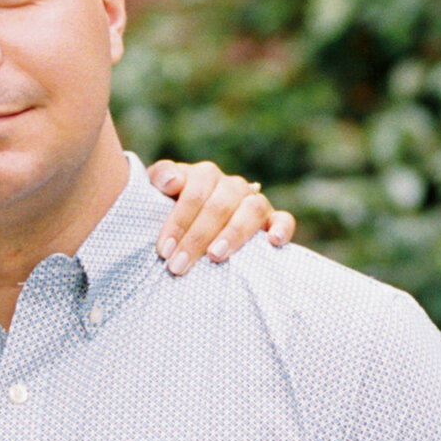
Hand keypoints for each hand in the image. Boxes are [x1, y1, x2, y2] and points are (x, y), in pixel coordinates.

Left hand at [147, 157, 296, 274]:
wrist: (192, 223)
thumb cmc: (168, 208)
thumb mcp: (156, 190)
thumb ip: (161, 177)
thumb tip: (174, 182)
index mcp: (205, 175)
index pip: (195, 192)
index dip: (179, 220)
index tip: (163, 250)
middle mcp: (232, 185)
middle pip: (220, 205)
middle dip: (197, 237)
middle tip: (179, 265)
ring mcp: (254, 202)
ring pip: (252, 209)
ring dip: (234, 233)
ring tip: (215, 256)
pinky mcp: (271, 220)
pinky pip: (284, 219)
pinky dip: (282, 228)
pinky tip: (272, 242)